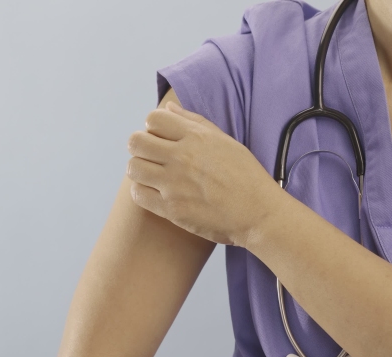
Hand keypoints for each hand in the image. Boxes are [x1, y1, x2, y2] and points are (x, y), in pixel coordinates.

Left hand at [126, 101, 280, 246]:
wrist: (258, 214)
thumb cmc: (246, 176)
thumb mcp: (225, 141)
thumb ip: (194, 122)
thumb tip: (168, 107)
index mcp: (196, 138)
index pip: (153, 118)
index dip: (154, 126)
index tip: (162, 137)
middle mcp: (182, 158)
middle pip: (136, 142)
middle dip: (140, 146)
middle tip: (152, 156)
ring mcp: (174, 184)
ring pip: (133, 167)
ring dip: (140, 169)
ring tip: (153, 175)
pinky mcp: (172, 209)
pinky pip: (138, 194)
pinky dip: (142, 191)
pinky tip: (156, 192)